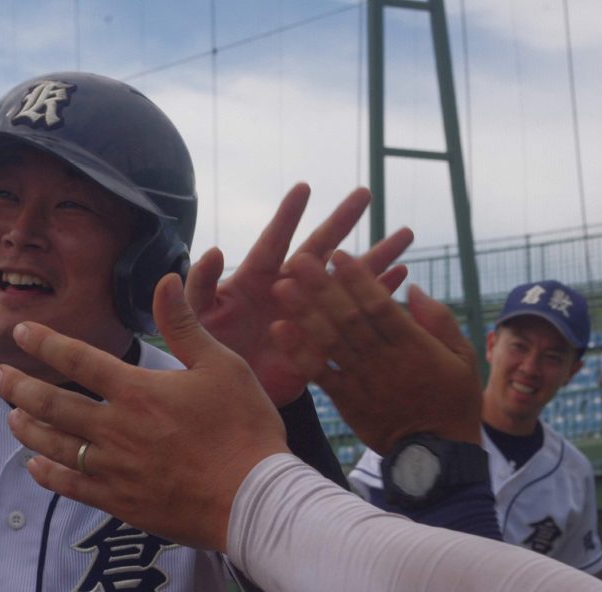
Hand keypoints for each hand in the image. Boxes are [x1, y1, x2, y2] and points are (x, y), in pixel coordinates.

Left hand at [0, 274, 286, 551]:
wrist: (253, 499)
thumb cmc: (244, 428)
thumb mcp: (221, 364)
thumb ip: (185, 324)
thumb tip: (165, 279)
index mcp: (138, 390)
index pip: (78, 359)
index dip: (44, 343)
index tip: (20, 332)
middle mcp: (116, 428)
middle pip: (52, 405)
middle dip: (19, 388)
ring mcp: (115, 468)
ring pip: (56, 445)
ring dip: (27, 429)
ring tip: (10, 416)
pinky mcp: (121, 502)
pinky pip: (73, 487)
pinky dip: (49, 475)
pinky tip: (36, 466)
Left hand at [187, 183, 412, 405]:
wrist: (224, 393)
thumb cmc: (205, 348)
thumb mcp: (197, 316)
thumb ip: (201, 284)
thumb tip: (213, 250)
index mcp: (255, 279)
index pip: (274, 241)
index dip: (288, 216)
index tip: (304, 188)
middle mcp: (286, 290)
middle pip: (319, 250)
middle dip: (341, 222)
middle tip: (365, 193)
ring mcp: (307, 313)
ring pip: (345, 279)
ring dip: (374, 257)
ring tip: (403, 234)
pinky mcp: (321, 341)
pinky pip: (354, 317)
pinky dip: (377, 296)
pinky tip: (400, 277)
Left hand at [271, 250, 481, 453]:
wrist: (438, 455)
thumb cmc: (454, 401)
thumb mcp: (463, 357)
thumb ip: (439, 321)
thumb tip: (413, 287)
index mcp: (413, 345)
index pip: (381, 306)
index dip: (358, 279)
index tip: (338, 254)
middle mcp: (384, 359)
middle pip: (348, 318)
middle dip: (322, 287)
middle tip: (298, 260)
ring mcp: (363, 380)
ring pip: (330, 341)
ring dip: (304, 313)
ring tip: (281, 287)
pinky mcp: (346, 401)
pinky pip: (320, 374)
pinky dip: (299, 352)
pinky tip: (279, 330)